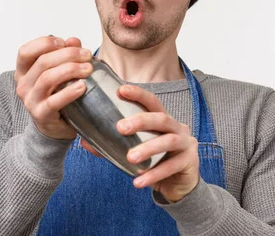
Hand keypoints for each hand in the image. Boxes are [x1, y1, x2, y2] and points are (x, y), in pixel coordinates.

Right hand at [14, 35, 92, 139]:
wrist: (55, 125)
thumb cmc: (56, 93)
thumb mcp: (59, 71)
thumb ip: (65, 54)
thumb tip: (74, 41)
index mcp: (23, 70)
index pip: (26, 51)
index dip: (44, 43)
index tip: (64, 42)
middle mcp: (23, 84)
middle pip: (42, 62)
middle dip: (68, 54)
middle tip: (87, 55)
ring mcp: (30, 100)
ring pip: (47, 78)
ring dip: (70, 70)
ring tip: (88, 69)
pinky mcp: (41, 114)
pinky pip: (54, 101)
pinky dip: (69, 92)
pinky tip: (82, 86)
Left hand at [115, 85, 199, 202]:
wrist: (179, 185)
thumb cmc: (156, 162)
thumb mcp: (136, 151)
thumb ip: (114, 146)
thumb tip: (85, 142)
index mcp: (163, 120)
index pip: (151, 102)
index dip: (138, 94)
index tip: (120, 90)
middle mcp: (177, 127)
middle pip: (160, 118)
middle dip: (141, 121)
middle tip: (120, 128)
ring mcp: (186, 143)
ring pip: (167, 141)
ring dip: (148, 148)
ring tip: (130, 158)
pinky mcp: (189, 161)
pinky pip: (171, 167)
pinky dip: (153, 174)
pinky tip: (138, 181)